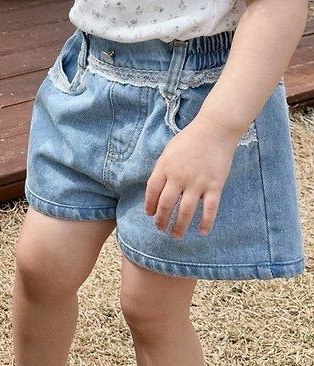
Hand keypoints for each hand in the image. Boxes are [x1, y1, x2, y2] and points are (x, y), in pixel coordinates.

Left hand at [144, 114, 239, 237]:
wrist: (214, 130)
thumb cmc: (190, 139)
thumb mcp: (169, 150)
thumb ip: (162, 168)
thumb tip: (157, 188)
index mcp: (165, 166)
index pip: (152, 191)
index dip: (149, 205)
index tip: (150, 214)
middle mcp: (179, 177)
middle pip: (166, 205)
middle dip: (161, 220)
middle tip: (160, 229)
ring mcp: (197, 183)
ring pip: (186, 211)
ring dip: (179, 226)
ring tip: (176, 235)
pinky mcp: (214, 186)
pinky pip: (209, 209)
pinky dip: (206, 223)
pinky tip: (201, 232)